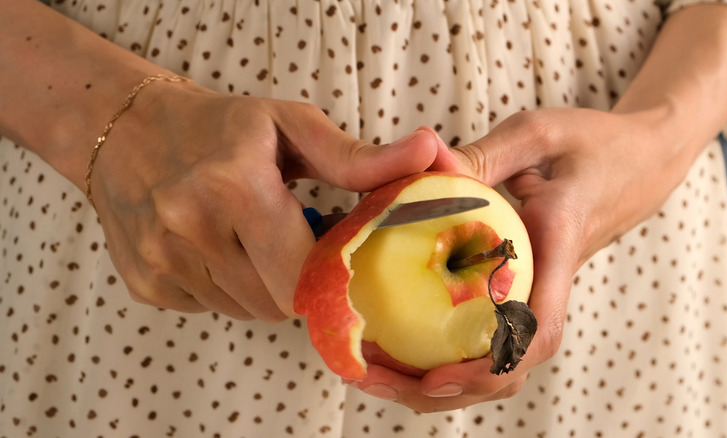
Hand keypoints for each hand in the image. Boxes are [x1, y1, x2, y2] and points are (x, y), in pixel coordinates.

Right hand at [88, 80, 448, 320]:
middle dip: (300, 284)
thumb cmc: (222, 127)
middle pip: (278, 304)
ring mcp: (162, 262)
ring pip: (246, 311)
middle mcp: (190, 229)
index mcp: (234, 187)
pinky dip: (227, 289)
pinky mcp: (146, 285)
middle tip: (296, 244)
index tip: (337, 256)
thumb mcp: (290, 126)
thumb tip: (426, 155)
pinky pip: (211, 309)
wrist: (128, 130)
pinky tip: (220, 249)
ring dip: (264, 287)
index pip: (306, 273)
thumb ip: (356, 158)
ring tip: (255, 240)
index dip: (331, 273)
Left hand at [350, 107, 682, 410]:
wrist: (642, 160)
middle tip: (377, 382)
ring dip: (446, 381)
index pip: (538, 330)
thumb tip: (425, 167)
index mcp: (559, 247)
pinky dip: (453, 352)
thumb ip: (483, 154)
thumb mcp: (538, 133)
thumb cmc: (594, 143)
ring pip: (502, 361)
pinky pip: (496, 334)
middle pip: (511, 367)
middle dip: (447, 389)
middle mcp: (552, 284)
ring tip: (379, 376)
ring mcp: (542, 292)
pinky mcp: (531, 289)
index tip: (435, 378)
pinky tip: (405, 347)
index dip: (489, 365)